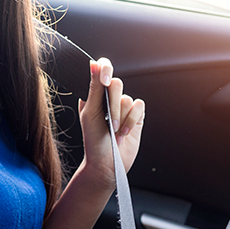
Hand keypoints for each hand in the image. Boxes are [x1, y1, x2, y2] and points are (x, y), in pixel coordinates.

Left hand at [78, 58, 144, 188]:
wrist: (107, 164)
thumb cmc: (93, 141)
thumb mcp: (90, 113)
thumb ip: (94, 88)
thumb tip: (93, 64)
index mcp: (94, 94)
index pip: (101, 70)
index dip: (105, 70)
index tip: (105, 81)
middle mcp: (109, 98)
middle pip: (117, 84)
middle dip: (113, 106)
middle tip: (109, 122)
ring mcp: (124, 107)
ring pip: (128, 99)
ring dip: (122, 118)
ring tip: (115, 132)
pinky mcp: (137, 116)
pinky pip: (139, 107)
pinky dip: (131, 120)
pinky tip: (124, 132)